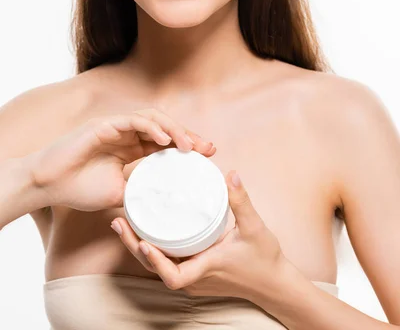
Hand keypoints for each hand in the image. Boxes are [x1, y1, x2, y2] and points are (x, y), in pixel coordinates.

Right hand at [27, 109, 214, 211]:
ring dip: (174, 129)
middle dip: (188, 136)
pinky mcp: (104, 124)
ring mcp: (116, 126)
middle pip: (165, 128)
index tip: (208, 155)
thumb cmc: (79, 189)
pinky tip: (165, 139)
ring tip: (189, 145)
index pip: (166, 143)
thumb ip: (141, 192)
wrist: (48, 185)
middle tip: (208, 148)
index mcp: (132, 148)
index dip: (187, 146)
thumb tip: (164, 202)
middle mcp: (127, 134)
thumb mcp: (119, 195)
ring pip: (153, 119)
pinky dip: (151, 127)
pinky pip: (133, 120)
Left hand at [111, 170, 285, 302]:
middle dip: (135, 247)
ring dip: (139, 248)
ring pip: (158, 267)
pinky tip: (144, 231)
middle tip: (119, 223)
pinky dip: (152, 250)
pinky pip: (167, 264)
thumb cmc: (264, 259)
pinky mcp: (194, 275)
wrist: (273, 283)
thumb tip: (231, 174)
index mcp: (207, 267)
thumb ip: (242, 201)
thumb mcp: (255, 227)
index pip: (174, 276)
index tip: (143, 243)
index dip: (156, 262)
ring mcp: (193, 279)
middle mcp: (195, 278)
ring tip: (124, 224)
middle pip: (155, 269)